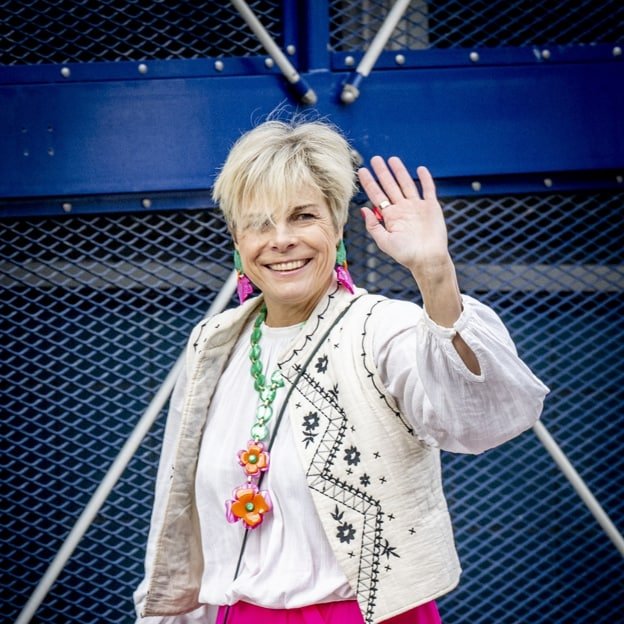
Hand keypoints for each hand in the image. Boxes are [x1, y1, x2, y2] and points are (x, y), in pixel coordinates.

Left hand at [357, 156, 451, 283]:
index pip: (377, 195)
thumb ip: (373, 226)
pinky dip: (425, 179)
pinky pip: (428, 189)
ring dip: (400, 172)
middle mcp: (402, 209)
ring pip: (407, 184)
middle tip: (374, 159)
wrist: (428, 259)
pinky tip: (420, 169)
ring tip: (392, 159)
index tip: (361, 171)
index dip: (369, 183)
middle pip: (390, 186)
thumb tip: (363, 210)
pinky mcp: (431, 207)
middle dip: (382, 172)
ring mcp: (417, 207)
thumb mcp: (384, 241)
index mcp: (390, 216)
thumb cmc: (406, 254)